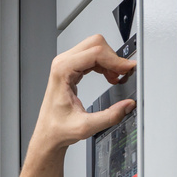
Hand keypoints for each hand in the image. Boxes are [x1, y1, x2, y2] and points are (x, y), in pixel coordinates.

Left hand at [29, 35, 135, 157]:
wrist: (48, 133)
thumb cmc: (58, 128)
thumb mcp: (86, 127)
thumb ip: (109, 116)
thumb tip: (128, 105)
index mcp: (62, 72)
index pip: (95, 53)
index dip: (115, 59)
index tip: (127, 69)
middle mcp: (62, 63)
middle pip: (95, 44)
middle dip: (113, 57)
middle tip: (123, 74)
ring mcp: (65, 64)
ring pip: (94, 47)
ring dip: (110, 60)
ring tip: (116, 78)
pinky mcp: (70, 68)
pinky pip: (92, 56)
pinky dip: (104, 63)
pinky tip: (109, 77)